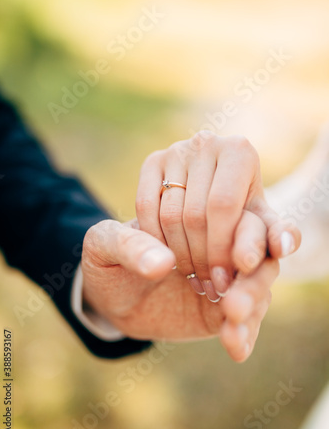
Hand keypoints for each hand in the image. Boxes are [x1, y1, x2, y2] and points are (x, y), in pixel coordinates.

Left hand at [82, 219, 278, 361]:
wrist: (109, 295)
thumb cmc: (110, 259)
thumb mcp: (105, 244)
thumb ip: (129, 245)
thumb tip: (163, 263)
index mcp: (202, 214)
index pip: (240, 216)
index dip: (249, 236)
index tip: (241, 260)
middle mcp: (223, 244)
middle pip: (260, 253)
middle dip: (255, 277)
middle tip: (235, 301)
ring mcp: (227, 279)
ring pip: (259, 287)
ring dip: (252, 304)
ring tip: (232, 322)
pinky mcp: (223, 312)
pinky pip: (244, 322)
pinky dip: (244, 334)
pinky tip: (236, 348)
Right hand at [136, 132, 300, 297]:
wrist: (214, 196)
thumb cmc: (242, 214)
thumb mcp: (262, 224)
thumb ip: (278, 236)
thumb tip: (283, 247)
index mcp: (239, 151)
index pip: (223, 206)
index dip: (221, 248)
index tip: (225, 280)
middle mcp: (206, 142)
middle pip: (195, 213)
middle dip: (202, 258)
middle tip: (210, 286)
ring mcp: (175, 150)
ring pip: (169, 214)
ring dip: (179, 255)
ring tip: (194, 277)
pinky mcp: (152, 161)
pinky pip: (145, 207)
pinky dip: (154, 240)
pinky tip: (168, 259)